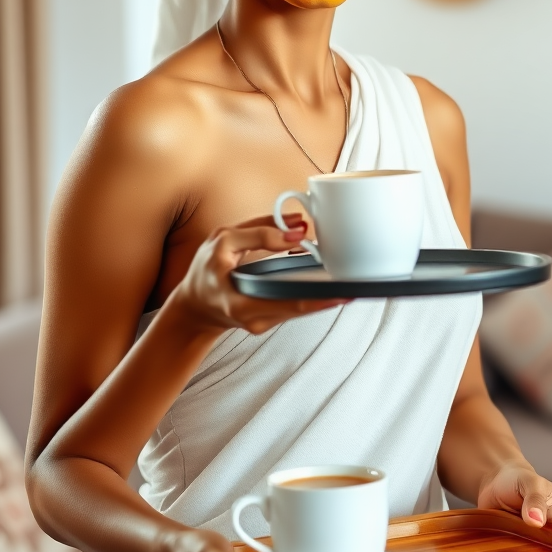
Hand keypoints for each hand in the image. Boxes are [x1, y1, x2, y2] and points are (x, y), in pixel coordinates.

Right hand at [167, 213, 347, 334]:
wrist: (194, 305)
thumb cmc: (205, 271)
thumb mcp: (223, 241)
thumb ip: (259, 232)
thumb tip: (297, 228)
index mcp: (240, 302)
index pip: (289, 301)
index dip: (319, 297)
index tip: (343, 289)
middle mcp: (255, 319)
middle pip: (302, 308)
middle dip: (330, 296)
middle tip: (357, 284)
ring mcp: (263, 323)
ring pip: (301, 309)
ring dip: (324, 295)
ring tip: (347, 281)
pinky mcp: (269, 320)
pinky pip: (294, 308)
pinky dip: (310, 295)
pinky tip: (327, 286)